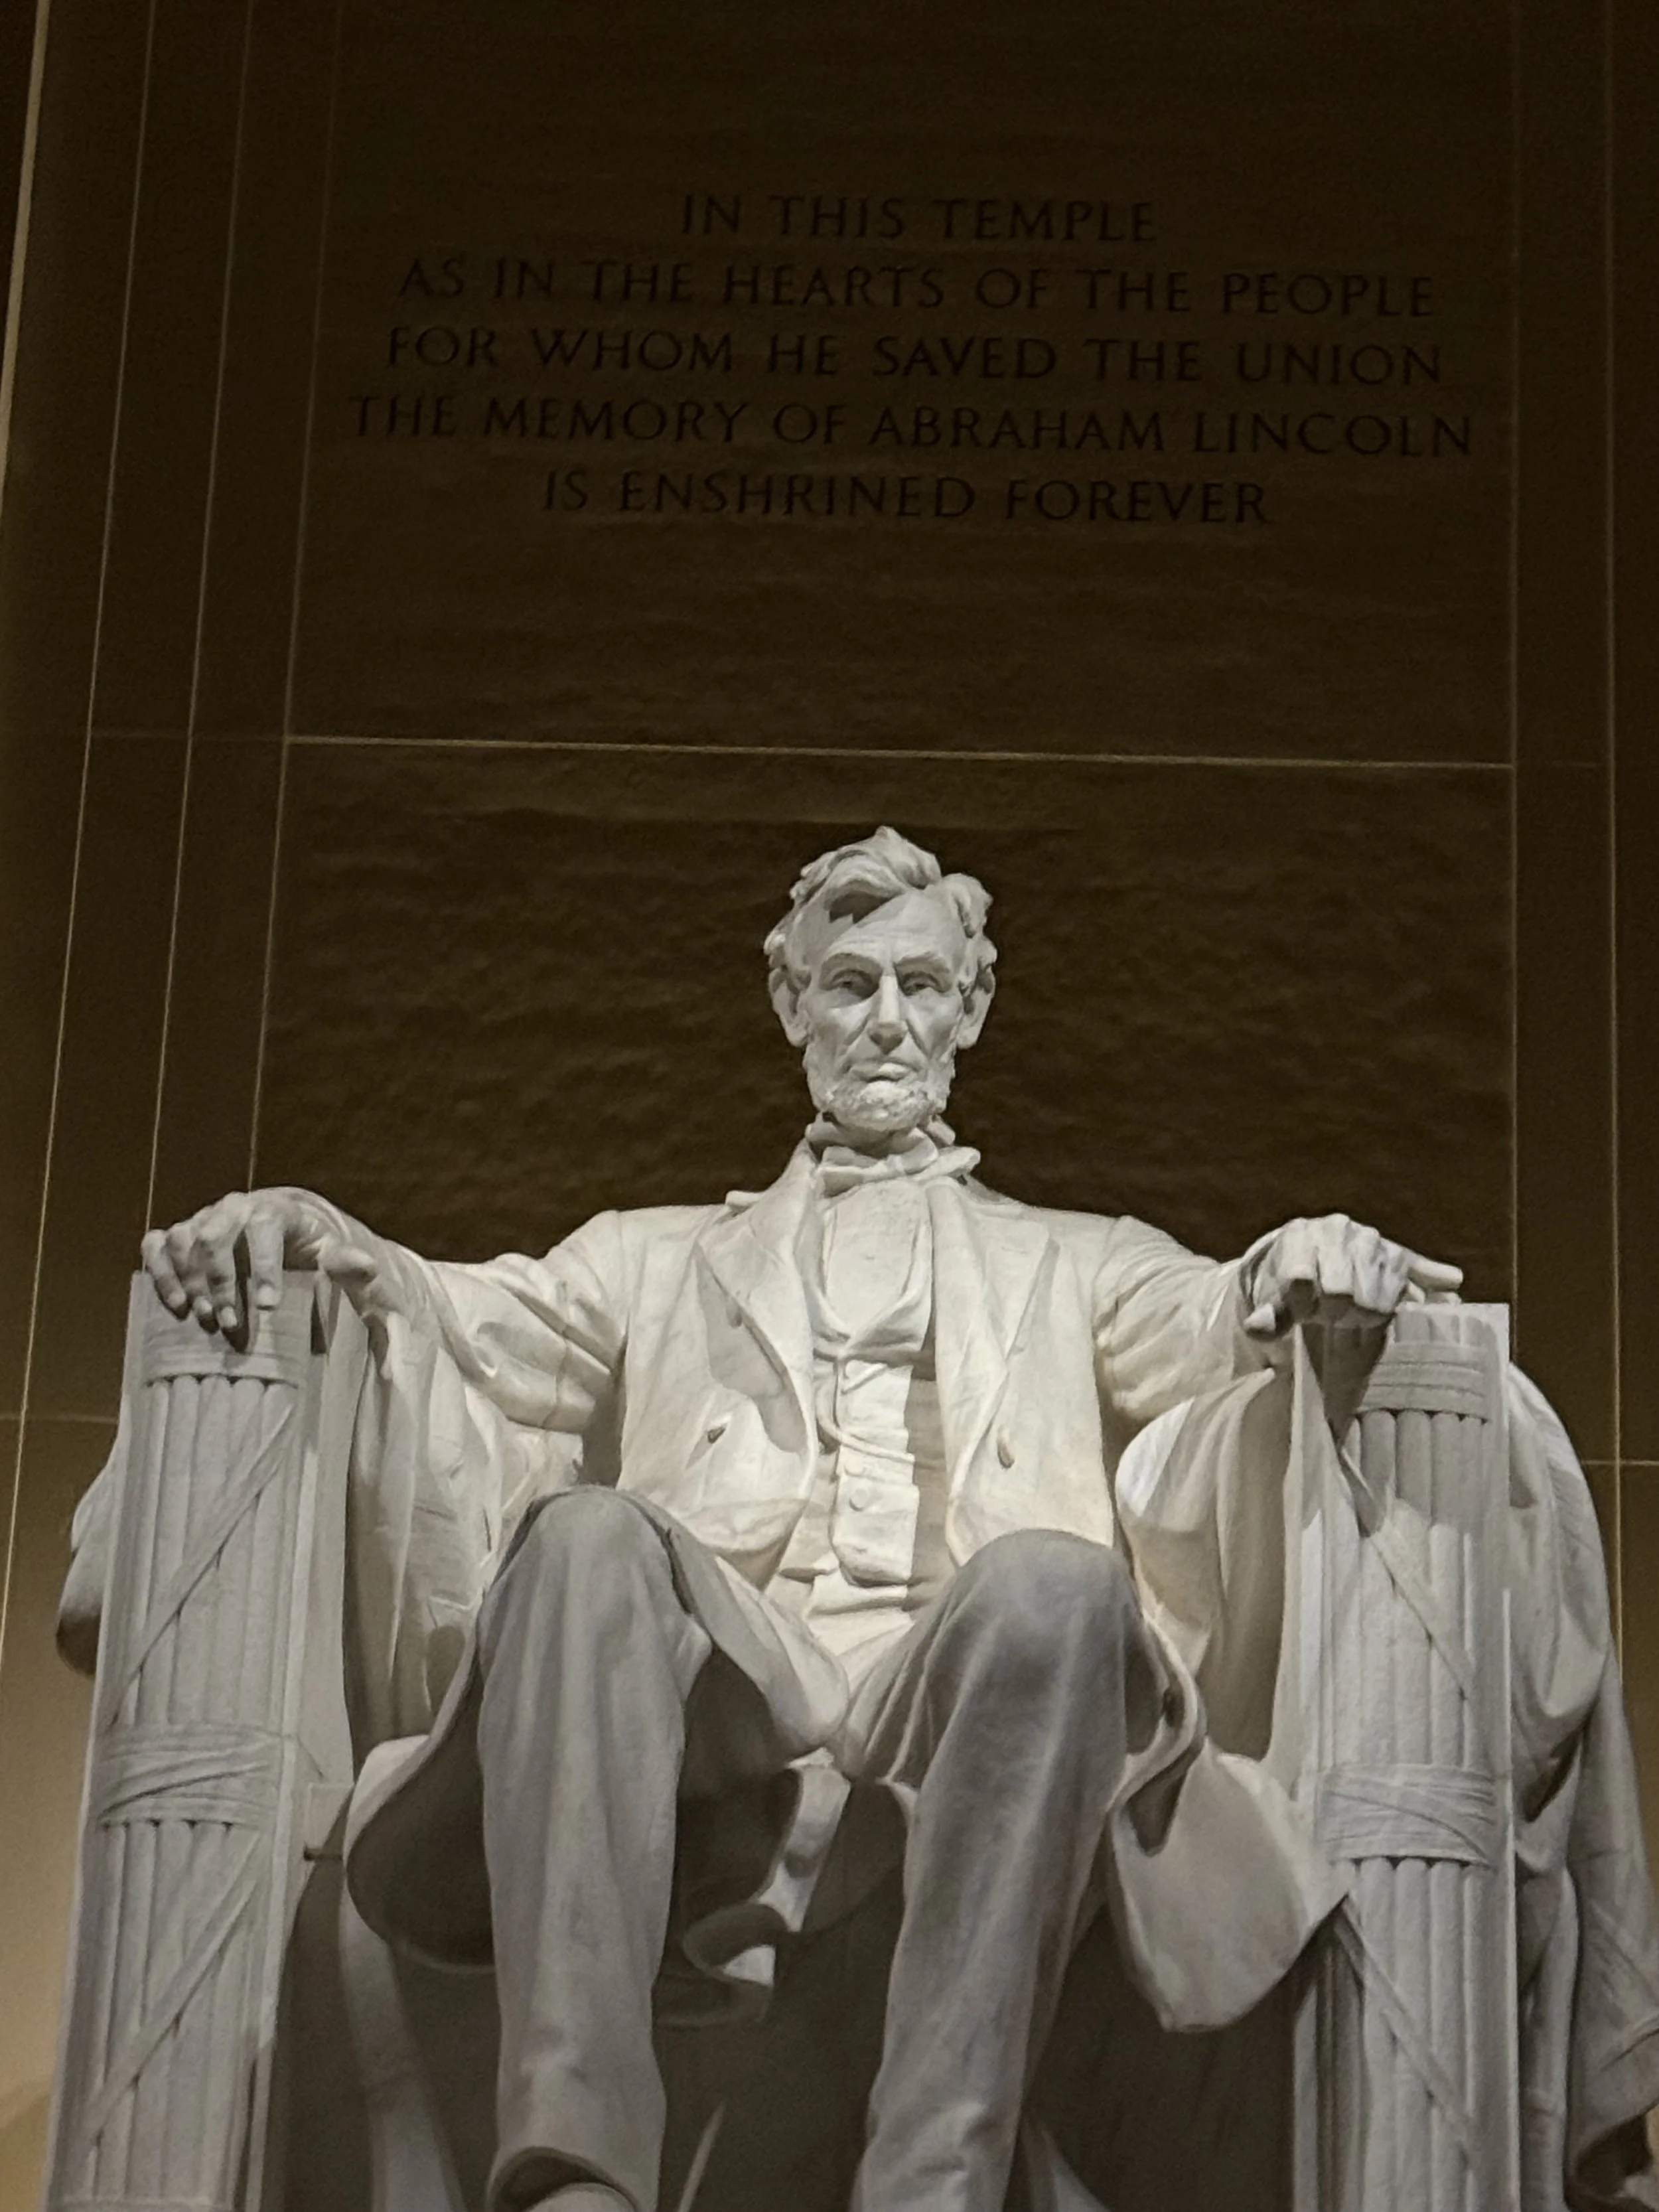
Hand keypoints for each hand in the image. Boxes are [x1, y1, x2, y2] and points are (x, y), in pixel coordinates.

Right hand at [141, 1188, 375, 1334]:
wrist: (280, 1234)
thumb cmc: (308, 1249)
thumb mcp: (333, 1254)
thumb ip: (347, 1263)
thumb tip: (365, 1265)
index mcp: (275, 1210)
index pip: (265, 1228)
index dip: (264, 1265)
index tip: (268, 1306)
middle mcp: (235, 1208)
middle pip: (214, 1235)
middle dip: (219, 1281)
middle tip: (230, 1323)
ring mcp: (203, 1219)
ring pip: (183, 1239)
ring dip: (189, 1280)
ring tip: (204, 1318)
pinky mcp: (179, 1234)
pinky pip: (156, 1244)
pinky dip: (159, 1271)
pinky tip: (175, 1304)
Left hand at [1243, 1213, 1461, 1340]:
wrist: (1304, 1250)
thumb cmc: (1285, 1279)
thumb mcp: (1269, 1296)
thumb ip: (1267, 1317)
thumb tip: (1257, 1330)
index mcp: (1300, 1238)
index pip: (1301, 1282)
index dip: (1303, 1307)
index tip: (1305, 1314)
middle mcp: (1336, 1231)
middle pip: (1342, 1294)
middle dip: (1335, 1314)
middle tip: (1330, 1317)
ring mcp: (1369, 1240)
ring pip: (1376, 1298)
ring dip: (1365, 1315)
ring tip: (1351, 1313)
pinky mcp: (1395, 1254)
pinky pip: (1417, 1270)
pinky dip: (1432, 1277)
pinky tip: (1450, 1284)